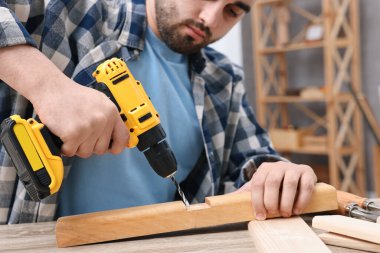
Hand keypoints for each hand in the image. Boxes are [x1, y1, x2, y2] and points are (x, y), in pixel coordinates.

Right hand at [0, 45, 128, 157]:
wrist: (51, 88)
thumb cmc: (71, 96)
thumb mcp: (98, 102)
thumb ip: (107, 118)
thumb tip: (115, 136)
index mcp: (111, 112)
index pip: (123, 137)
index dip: (117, 146)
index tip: (111, 149)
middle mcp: (103, 120)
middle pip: (101, 149)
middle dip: (88, 145)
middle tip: (79, 133)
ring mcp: (89, 127)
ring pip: (86, 152)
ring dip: (75, 146)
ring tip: (70, 130)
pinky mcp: (74, 134)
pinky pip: (71, 152)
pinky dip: (64, 147)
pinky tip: (62, 133)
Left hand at [236, 161, 316, 219]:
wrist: (294, 176)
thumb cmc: (274, 186)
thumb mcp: (258, 187)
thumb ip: (244, 193)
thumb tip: (225, 200)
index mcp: (264, 169)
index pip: (257, 183)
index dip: (257, 201)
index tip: (260, 216)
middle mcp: (278, 166)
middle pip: (272, 182)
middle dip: (271, 201)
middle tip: (273, 214)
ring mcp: (293, 168)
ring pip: (289, 183)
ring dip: (286, 201)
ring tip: (286, 214)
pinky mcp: (307, 172)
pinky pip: (305, 185)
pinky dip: (301, 199)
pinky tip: (297, 210)